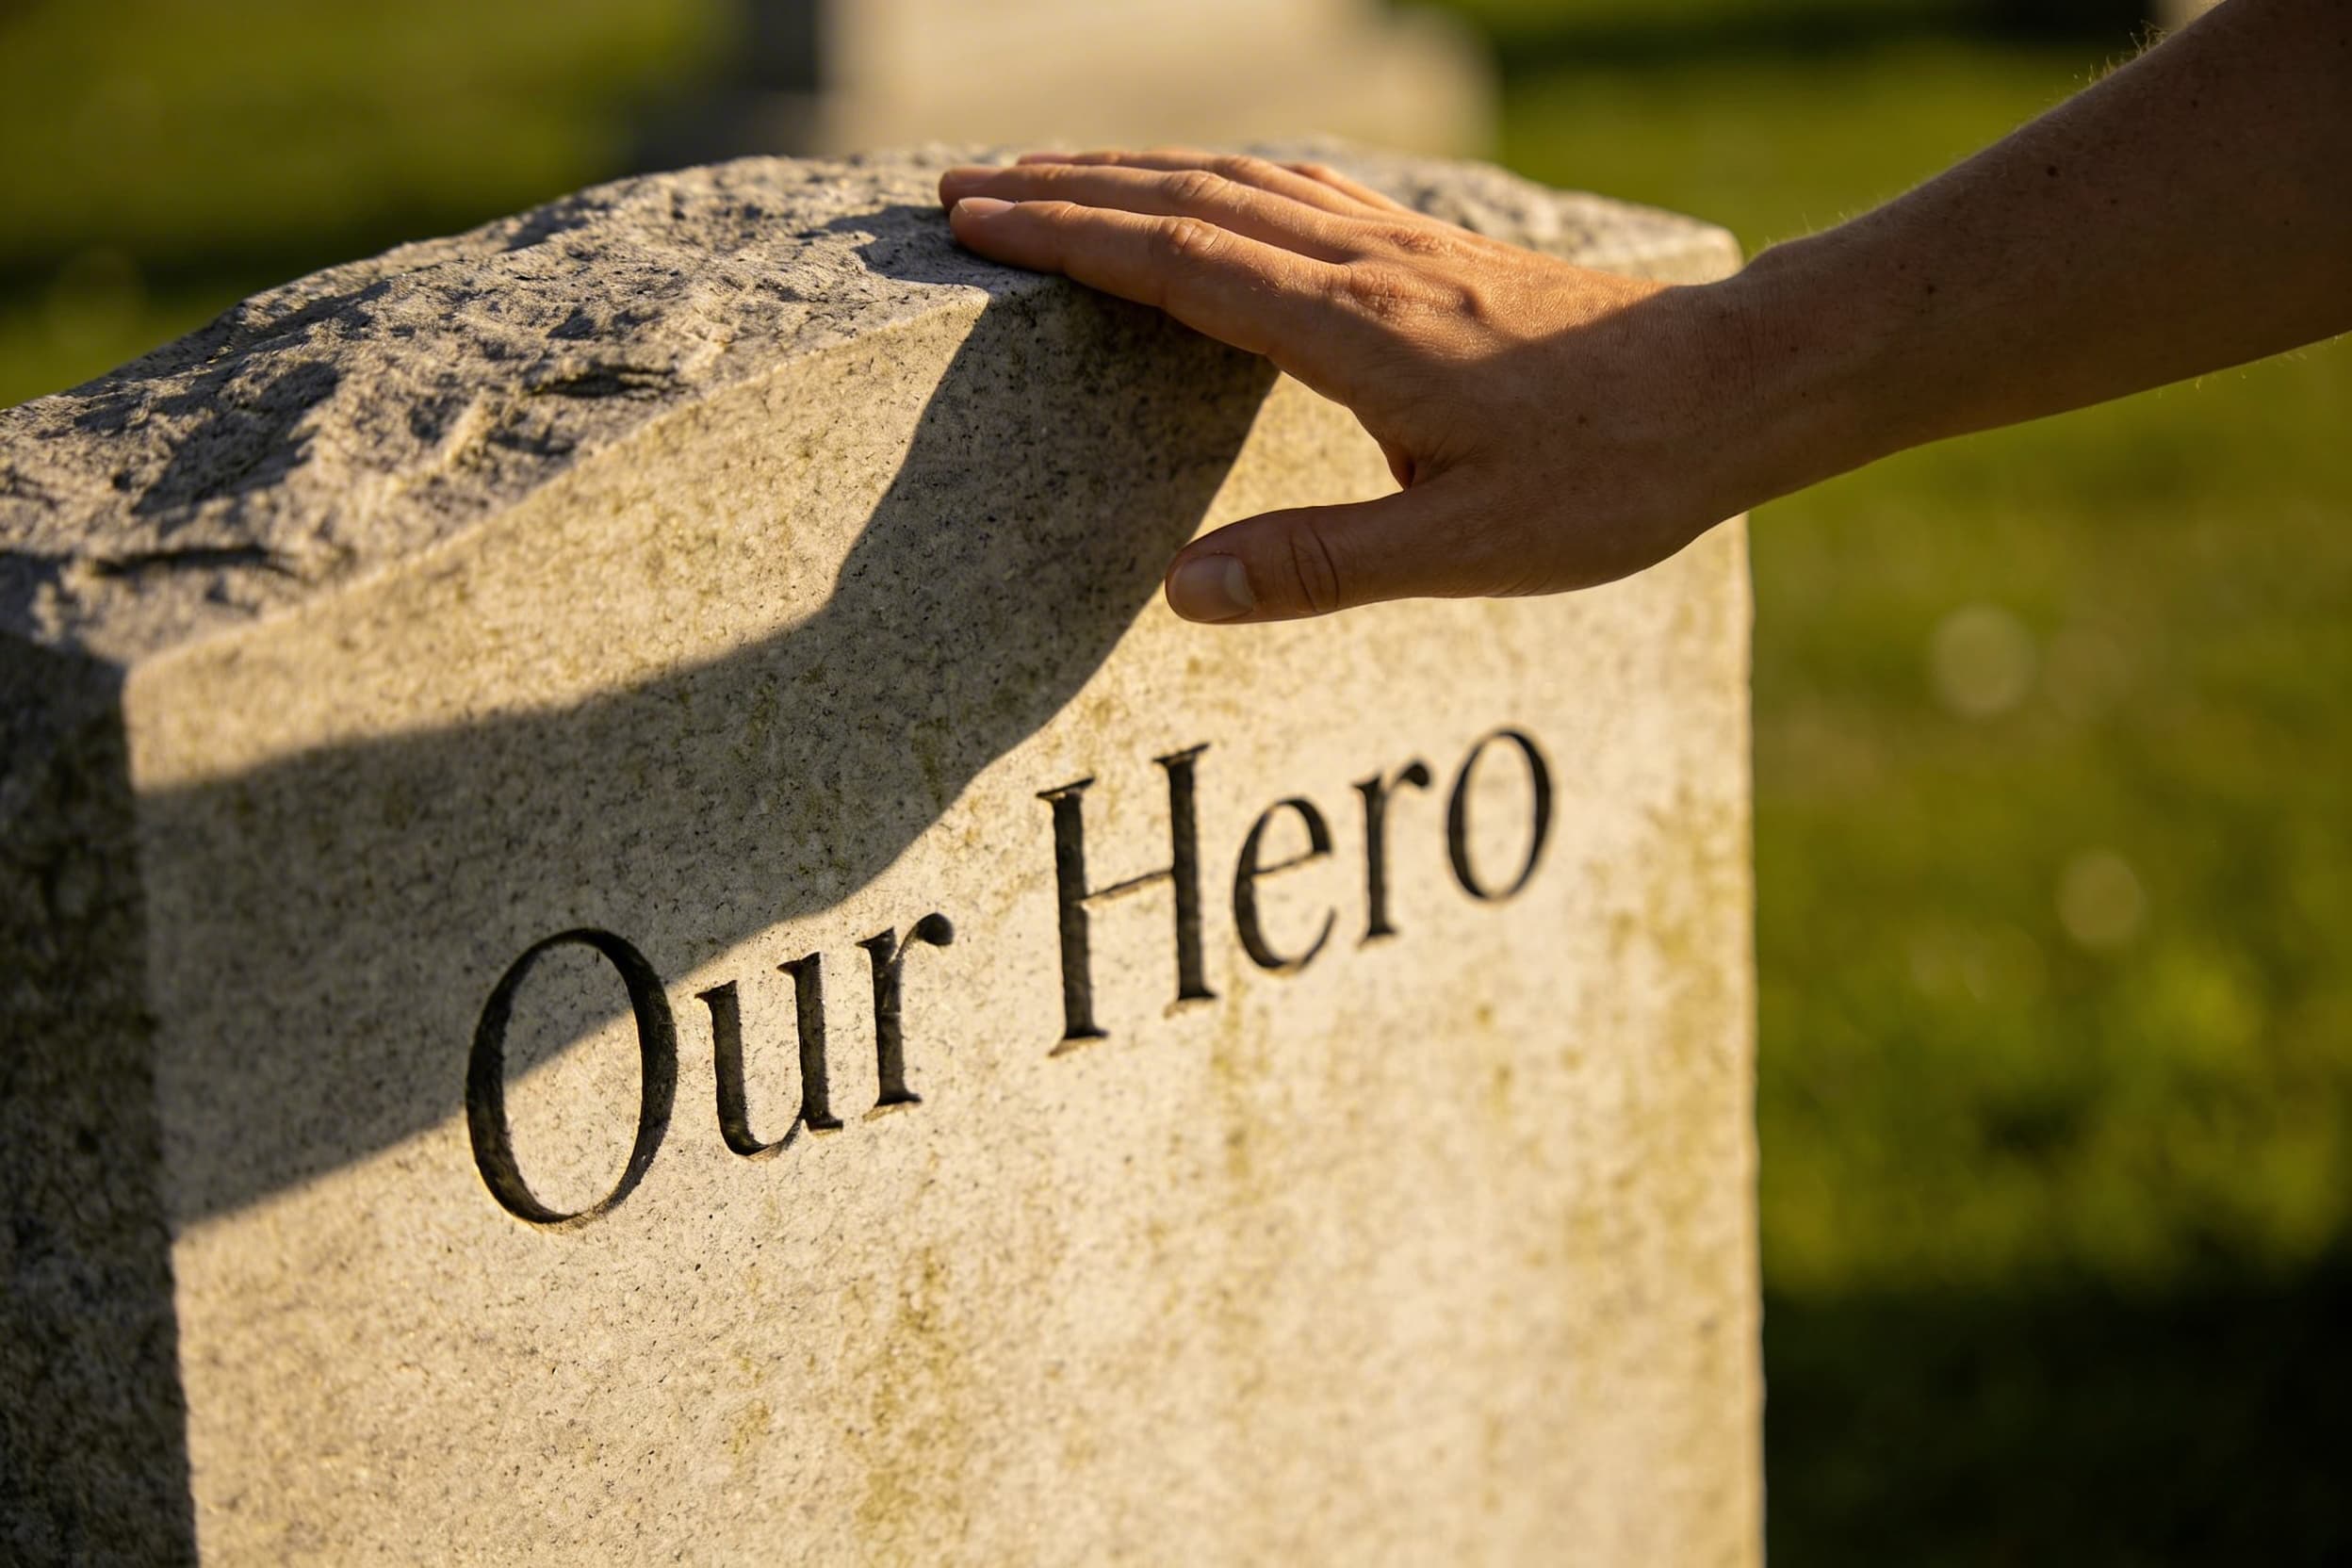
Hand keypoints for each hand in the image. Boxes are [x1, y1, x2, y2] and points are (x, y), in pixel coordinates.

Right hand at [938, 150, 1767, 623]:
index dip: (1067, 238)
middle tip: (968, 186)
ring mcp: (1404, 249)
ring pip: (1242, 183)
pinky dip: (1220, 180)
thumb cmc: (1614, 474)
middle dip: (1069, 188)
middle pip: (1189, 200)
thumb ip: (1319, 567)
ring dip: (1135, 172)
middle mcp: (1368, 269)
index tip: (974, 220)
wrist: (1740, 386)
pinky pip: (1299, 194)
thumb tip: (1181, 593)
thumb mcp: (1466, 548)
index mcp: (1356, 332)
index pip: (1178, 262)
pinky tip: (1212, 192)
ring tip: (1053, 177)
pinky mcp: (1437, 254)